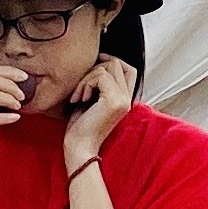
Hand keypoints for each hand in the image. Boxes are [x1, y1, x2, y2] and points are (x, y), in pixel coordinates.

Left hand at [61, 54, 135, 171]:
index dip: (112, 61)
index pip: (128, 69)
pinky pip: (100, 75)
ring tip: (78, 96)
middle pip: (117, 64)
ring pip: (108, 68)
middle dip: (95, 68)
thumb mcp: (91, 100)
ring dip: (86, 78)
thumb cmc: (80, 126)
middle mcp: (128, 99)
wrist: (79, 148)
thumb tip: (97, 62)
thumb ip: (99, 85)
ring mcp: (123, 99)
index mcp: (125, 100)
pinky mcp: (115, 100)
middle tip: (81, 87)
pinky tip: (79, 100)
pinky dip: (85, 84)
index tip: (95, 62)